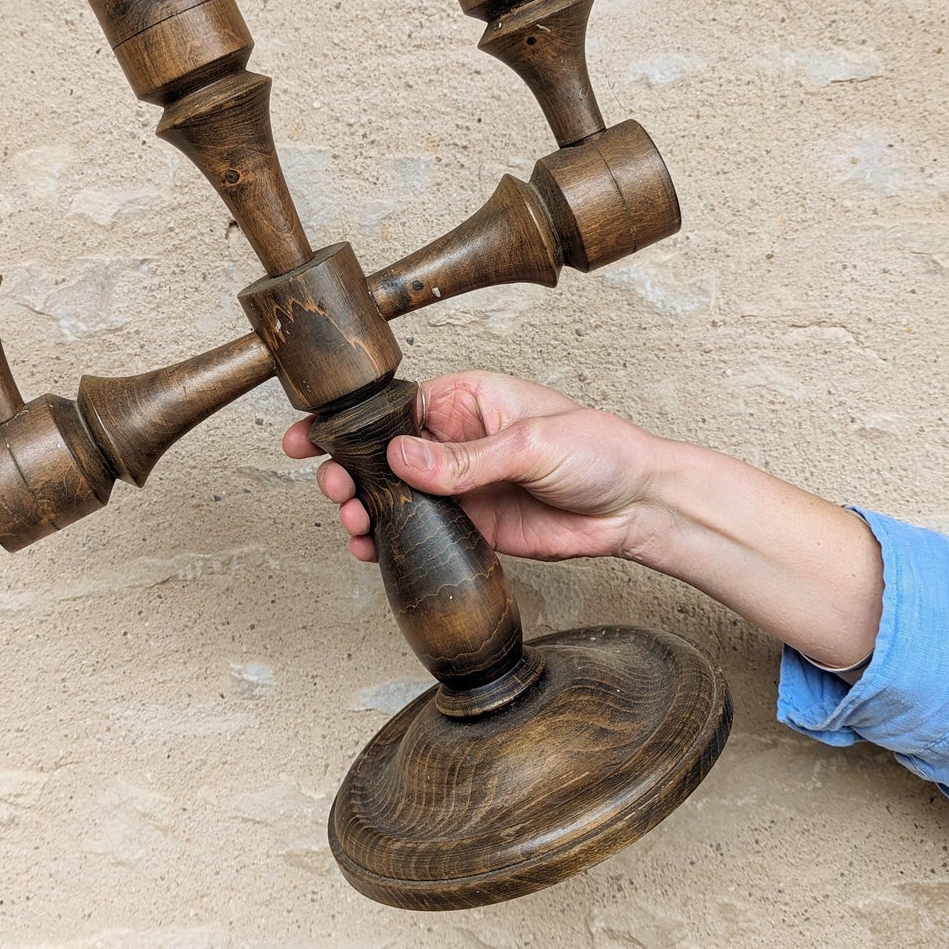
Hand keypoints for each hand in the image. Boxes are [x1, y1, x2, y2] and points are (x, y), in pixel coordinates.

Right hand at [281, 370, 662, 563]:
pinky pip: (416, 530)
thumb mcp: (532, 444)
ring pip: (392, 495)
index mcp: (466, 400)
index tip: (311, 436)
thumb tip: (403, 457)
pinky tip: (371, 548)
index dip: (349, 424)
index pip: (393, 408)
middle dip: (347, 470)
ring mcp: (459, 485)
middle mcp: (454, 440)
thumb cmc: (599, 451)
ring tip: (352, 522)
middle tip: (336, 490)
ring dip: (362, 508)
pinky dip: (388, 540)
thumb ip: (465, 458)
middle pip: (381, 454)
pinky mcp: (469, 524)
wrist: (636, 507)